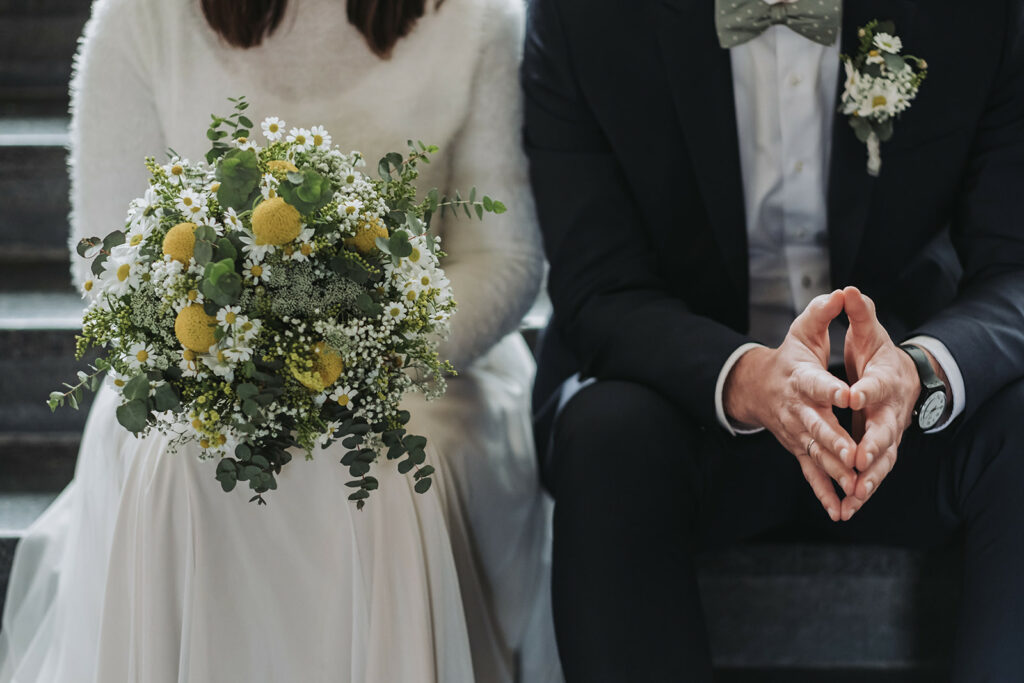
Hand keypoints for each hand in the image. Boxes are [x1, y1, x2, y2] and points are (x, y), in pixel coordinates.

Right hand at [724, 290, 856, 521]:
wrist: (756, 388)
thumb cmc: (788, 357)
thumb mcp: (802, 331)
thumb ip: (821, 314)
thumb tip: (842, 293)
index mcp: (801, 378)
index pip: (816, 383)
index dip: (831, 387)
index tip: (847, 392)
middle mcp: (798, 409)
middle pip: (817, 426)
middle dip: (835, 441)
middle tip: (853, 454)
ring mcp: (797, 432)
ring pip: (817, 454)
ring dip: (834, 471)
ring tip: (854, 486)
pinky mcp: (798, 449)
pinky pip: (811, 473)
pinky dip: (824, 493)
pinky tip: (840, 511)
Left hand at [840, 287, 919, 520]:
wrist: (904, 379)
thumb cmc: (880, 354)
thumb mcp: (870, 332)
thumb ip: (859, 314)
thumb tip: (848, 289)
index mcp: (885, 381)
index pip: (876, 385)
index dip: (865, 390)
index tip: (852, 395)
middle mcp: (889, 412)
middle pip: (884, 432)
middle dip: (872, 446)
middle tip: (859, 458)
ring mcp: (886, 436)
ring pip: (880, 461)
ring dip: (868, 479)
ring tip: (854, 496)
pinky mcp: (878, 452)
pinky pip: (870, 476)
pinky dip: (859, 494)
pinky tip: (843, 511)